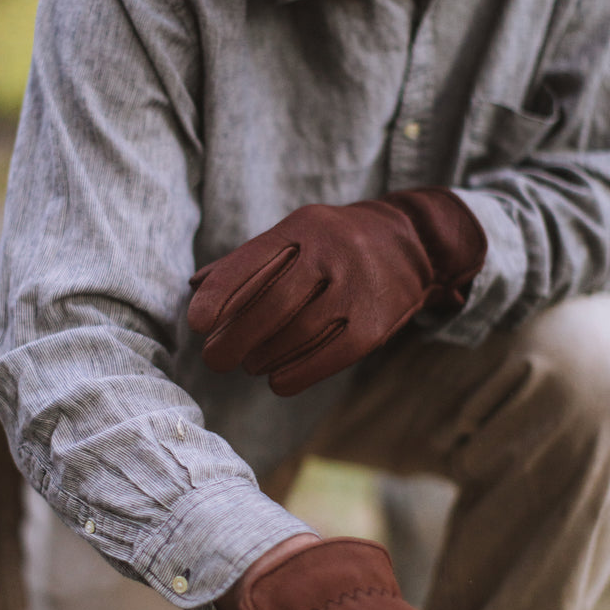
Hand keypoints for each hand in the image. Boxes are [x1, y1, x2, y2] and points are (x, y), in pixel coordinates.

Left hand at [187, 188, 485, 395]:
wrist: (413, 243)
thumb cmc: (334, 245)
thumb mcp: (295, 236)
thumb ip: (248, 261)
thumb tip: (196, 288)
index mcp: (302, 228)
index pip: (252, 261)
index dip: (220, 294)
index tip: (197, 323)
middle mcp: (332, 253)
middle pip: (272, 305)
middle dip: (236, 338)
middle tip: (214, 361)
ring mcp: (357, 288)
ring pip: (298, 333)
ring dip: (263, 357)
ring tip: (248, 365)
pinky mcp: (375, 324)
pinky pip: (329, 356)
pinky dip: (296, 374)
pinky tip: (277, 381)